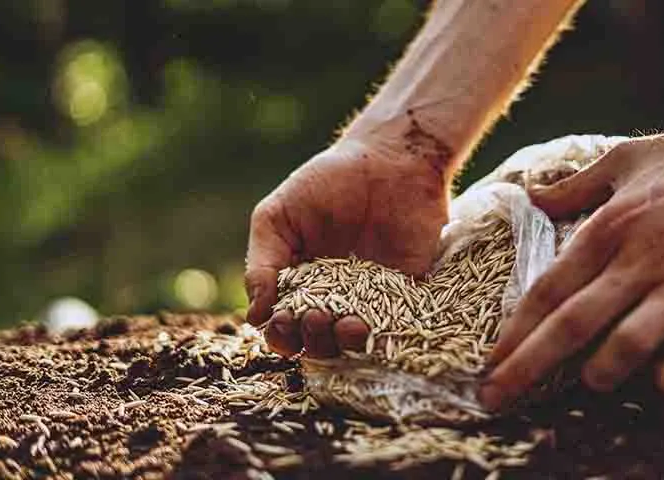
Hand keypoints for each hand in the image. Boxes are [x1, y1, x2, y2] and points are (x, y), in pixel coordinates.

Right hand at [245, 137, 449, 357]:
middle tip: (318, 316)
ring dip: (346, 344)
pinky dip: (386, 337)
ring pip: (354, 344)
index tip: (285, 319)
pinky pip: (396, 328)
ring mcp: (371, 299)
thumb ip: (262, 263)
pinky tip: (375, 325)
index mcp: (298, 284)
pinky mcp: (408, 294)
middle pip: (317, 344)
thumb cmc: (326, 182)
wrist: (391, 159)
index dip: (281, 335)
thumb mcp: (278, 216)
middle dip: (313, 340)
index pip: (284, 328)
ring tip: (349, 324)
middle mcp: (333, 298)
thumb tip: (255, 317)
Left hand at [480, 122, 663, 407]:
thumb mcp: (626, 160)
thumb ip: (574, 186)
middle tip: (496, 401)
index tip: (488, 364)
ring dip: (601, 374)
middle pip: (572, 325)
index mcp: (609, 227)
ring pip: (629, 346)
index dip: (513, 332)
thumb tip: (530, 196)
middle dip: (527, 369)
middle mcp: (641, 260)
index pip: (548, 290)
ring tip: (593, 380)